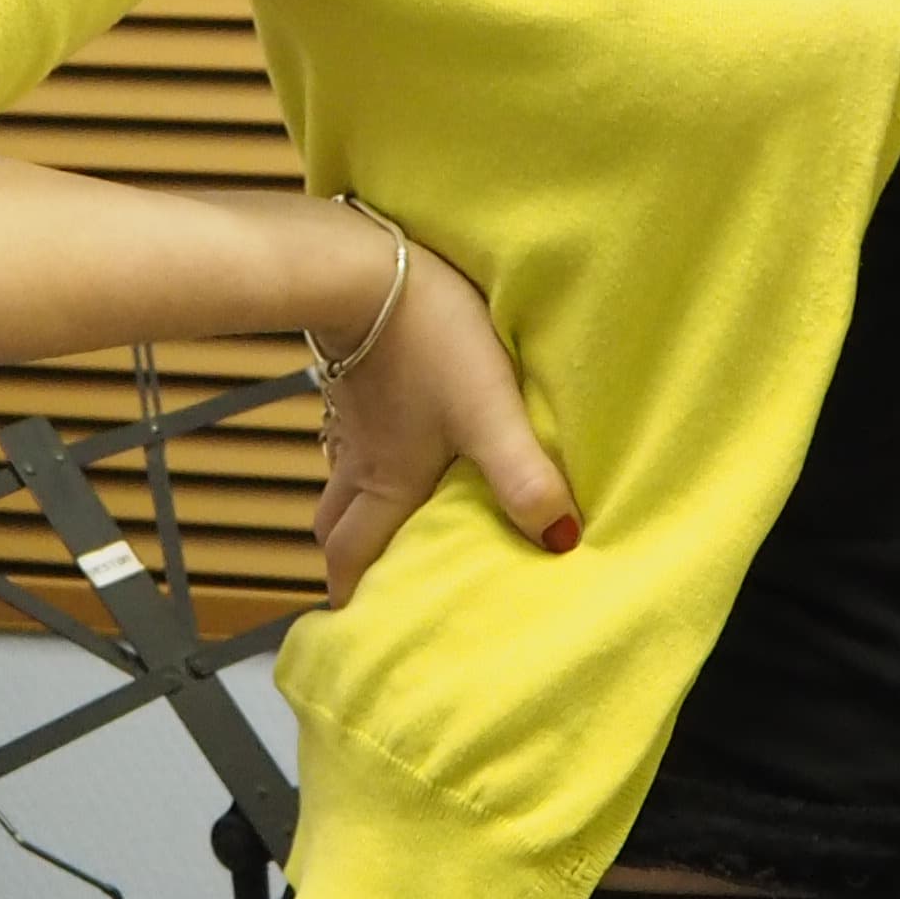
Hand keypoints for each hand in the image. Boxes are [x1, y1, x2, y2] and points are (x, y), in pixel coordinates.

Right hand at [307, 226, 577, 607]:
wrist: (365, 261)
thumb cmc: (426, 334)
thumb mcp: (487, 409)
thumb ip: (522, 475)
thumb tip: (560, 540)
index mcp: (389, 483)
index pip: (354, 562)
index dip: (354, 604)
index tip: (361, 637)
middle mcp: (362, 463)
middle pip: (338, 533)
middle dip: (352, 568)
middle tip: (377, 590)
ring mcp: (354, 422)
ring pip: (343, 487)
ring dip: (359, 516)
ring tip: (390, 530)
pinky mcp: (358, 383)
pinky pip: (353, 443)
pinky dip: (367, 465)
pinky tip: (399, 450)